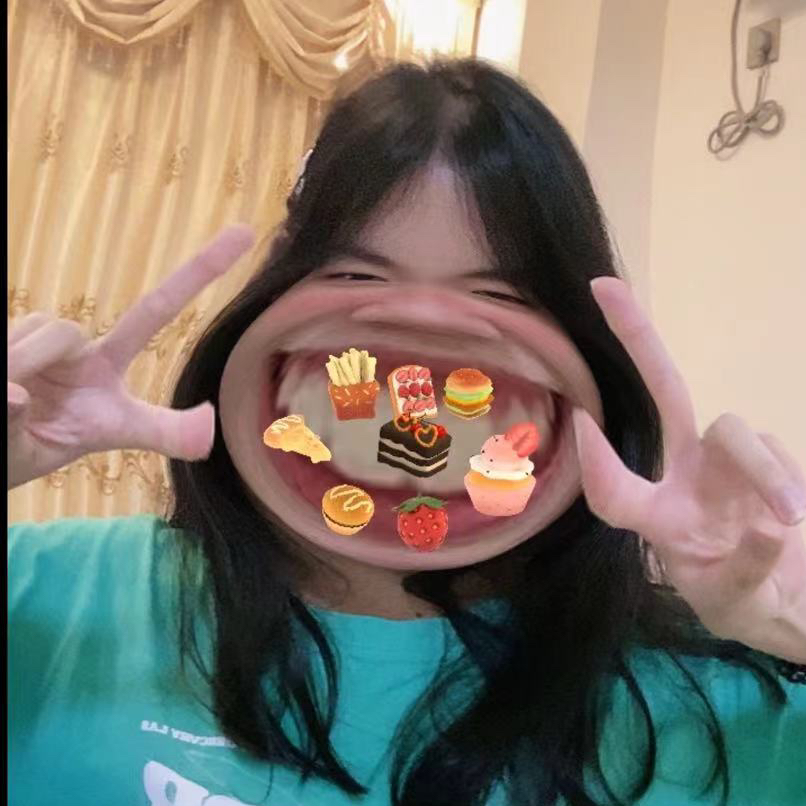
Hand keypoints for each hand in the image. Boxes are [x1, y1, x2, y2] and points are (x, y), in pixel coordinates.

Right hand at [7, 226, 254, 489]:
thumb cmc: (38, 445)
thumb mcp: (106, 439)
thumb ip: (162, 433)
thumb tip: (209, 422)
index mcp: (104, 366)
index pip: (153, 310)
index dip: (197, 271)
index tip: (244, 231)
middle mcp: (70, 345)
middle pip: (62, 328)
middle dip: (32, 358)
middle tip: (16, 401)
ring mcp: (26, 339)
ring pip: (30, 332)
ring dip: (12, 372)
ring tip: (7, 403)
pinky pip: (3, 346)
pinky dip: (1, 376)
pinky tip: (0, 394)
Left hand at [573, 278, 805, 663]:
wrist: (796, 603)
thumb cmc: (745, 603)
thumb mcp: (733, 603)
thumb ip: (744, 573)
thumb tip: (767, 530)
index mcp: (658, 517)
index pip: (615, 492)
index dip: (598, 464)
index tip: (581, 422)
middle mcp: (685, 477)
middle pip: (663, 395)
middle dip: (637, 340)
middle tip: (602, 288)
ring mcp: (728, 464)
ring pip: (737, 430)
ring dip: (763, 470)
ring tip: (789, 517)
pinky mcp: (771, 461)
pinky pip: (776, 451)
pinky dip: (785, 482)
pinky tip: (793, 519)